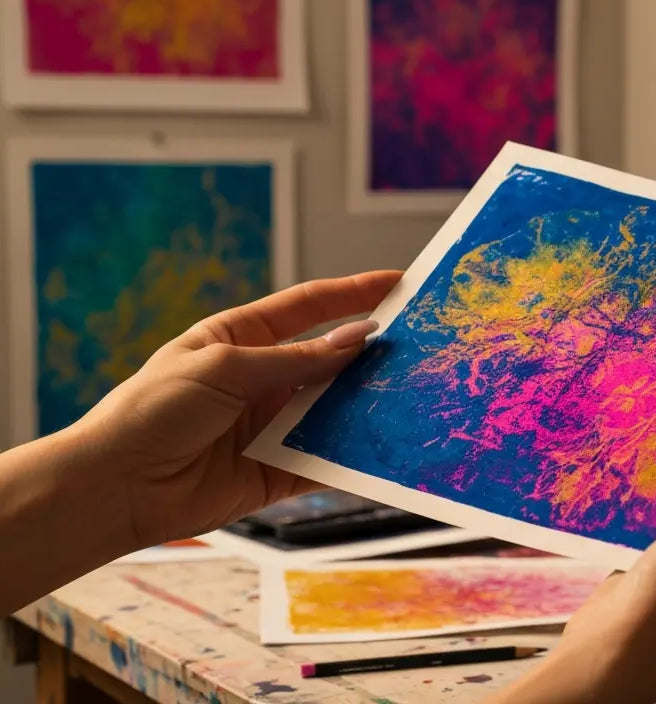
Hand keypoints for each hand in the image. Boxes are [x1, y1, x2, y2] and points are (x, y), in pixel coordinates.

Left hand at [74, 270, 401, 548]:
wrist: (117, 487)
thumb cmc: (153, 411)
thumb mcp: (226, 369)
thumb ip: (297, 359)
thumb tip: (360, 339)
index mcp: (242, 339)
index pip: (310, 307)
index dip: (355, 293)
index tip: (400, 283)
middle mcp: (263, 379)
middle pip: (331, 360)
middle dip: (374, 353)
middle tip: (423, 344)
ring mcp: (274, 425)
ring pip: (336, 409)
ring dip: (370, 403)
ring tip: (416, 393)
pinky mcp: (280, 470)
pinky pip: (328, 459)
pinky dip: (356, 455)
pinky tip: (387, 446)